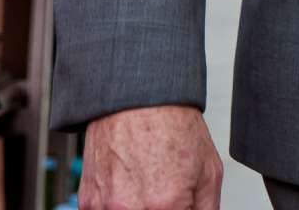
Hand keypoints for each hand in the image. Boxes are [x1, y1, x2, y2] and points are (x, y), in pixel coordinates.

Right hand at [83, 106, 222, 209]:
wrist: (138, 99)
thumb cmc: (173, 127)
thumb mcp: (209, 170)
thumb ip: (207, 209)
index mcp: (166, 205)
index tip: (181, 207)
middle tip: (165, 194)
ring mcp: (106, 207)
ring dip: (139, 208)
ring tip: (147, 188)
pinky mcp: (88, 202)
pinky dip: (119, 206)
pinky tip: (130, 187)